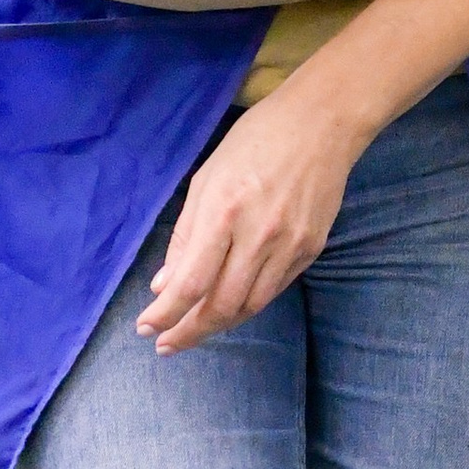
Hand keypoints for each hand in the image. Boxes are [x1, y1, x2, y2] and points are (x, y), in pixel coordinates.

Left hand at [138, 78, 363, 354]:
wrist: (321, 124)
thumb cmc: (253, 143)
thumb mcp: (205, 181)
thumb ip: (185, 238)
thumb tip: (164, 285)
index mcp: (224, 213)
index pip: (191, 283)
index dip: (166, 314)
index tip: (147, 329)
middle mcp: (259, 236)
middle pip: (220, 305)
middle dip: (189, 332)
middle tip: (166, 343)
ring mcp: (289, 246)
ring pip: (249, 306)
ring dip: (217, 326)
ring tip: (193, 331)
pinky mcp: (310, 249)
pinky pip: (272, 290)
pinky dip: (246, 305)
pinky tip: (227, 308)